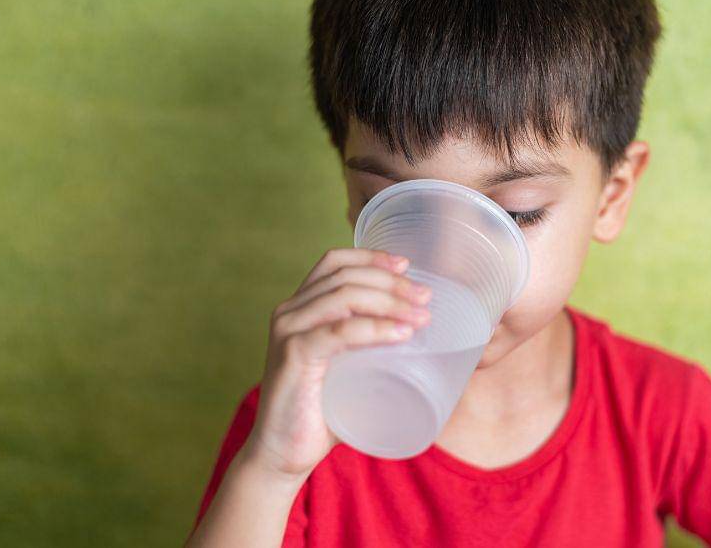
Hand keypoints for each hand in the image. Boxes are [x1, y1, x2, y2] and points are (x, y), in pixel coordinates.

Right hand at [239, 248, 432, 481]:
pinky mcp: (293, 356)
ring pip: (345, 297)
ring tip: (421, 317)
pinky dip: (374, 329)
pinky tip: (400, 334)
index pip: (334, 262)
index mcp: (300, 308)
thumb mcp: (349, 369)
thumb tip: (425, 339)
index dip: (371, 256)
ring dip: (390, 301)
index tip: (407, 265)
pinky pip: (339, 331)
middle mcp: (290, 312)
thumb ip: (373, 350)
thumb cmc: (322, 412)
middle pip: (346, 276)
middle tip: (426, 297)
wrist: (284, 454)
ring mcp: (289, 332)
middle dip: (392, 282)